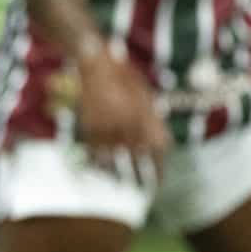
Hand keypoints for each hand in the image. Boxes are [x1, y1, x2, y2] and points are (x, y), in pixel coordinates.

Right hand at [75, 42, 167, 178]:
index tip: (159, 180)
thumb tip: (155, 136)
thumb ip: (149, 115)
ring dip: (121, 176)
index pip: (158, 149)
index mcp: (146, 114)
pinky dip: (100, 163)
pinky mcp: (91, 127)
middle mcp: (130, 124)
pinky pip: (96, 151)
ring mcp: (109, 126)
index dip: (159, 167)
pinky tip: (102, 172)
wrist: (94, 61)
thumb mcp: (142, 91)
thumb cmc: (121, 72)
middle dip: (142, 177)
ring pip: (117, 160)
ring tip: (123, 186)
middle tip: (144, 190)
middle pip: (138, 160)